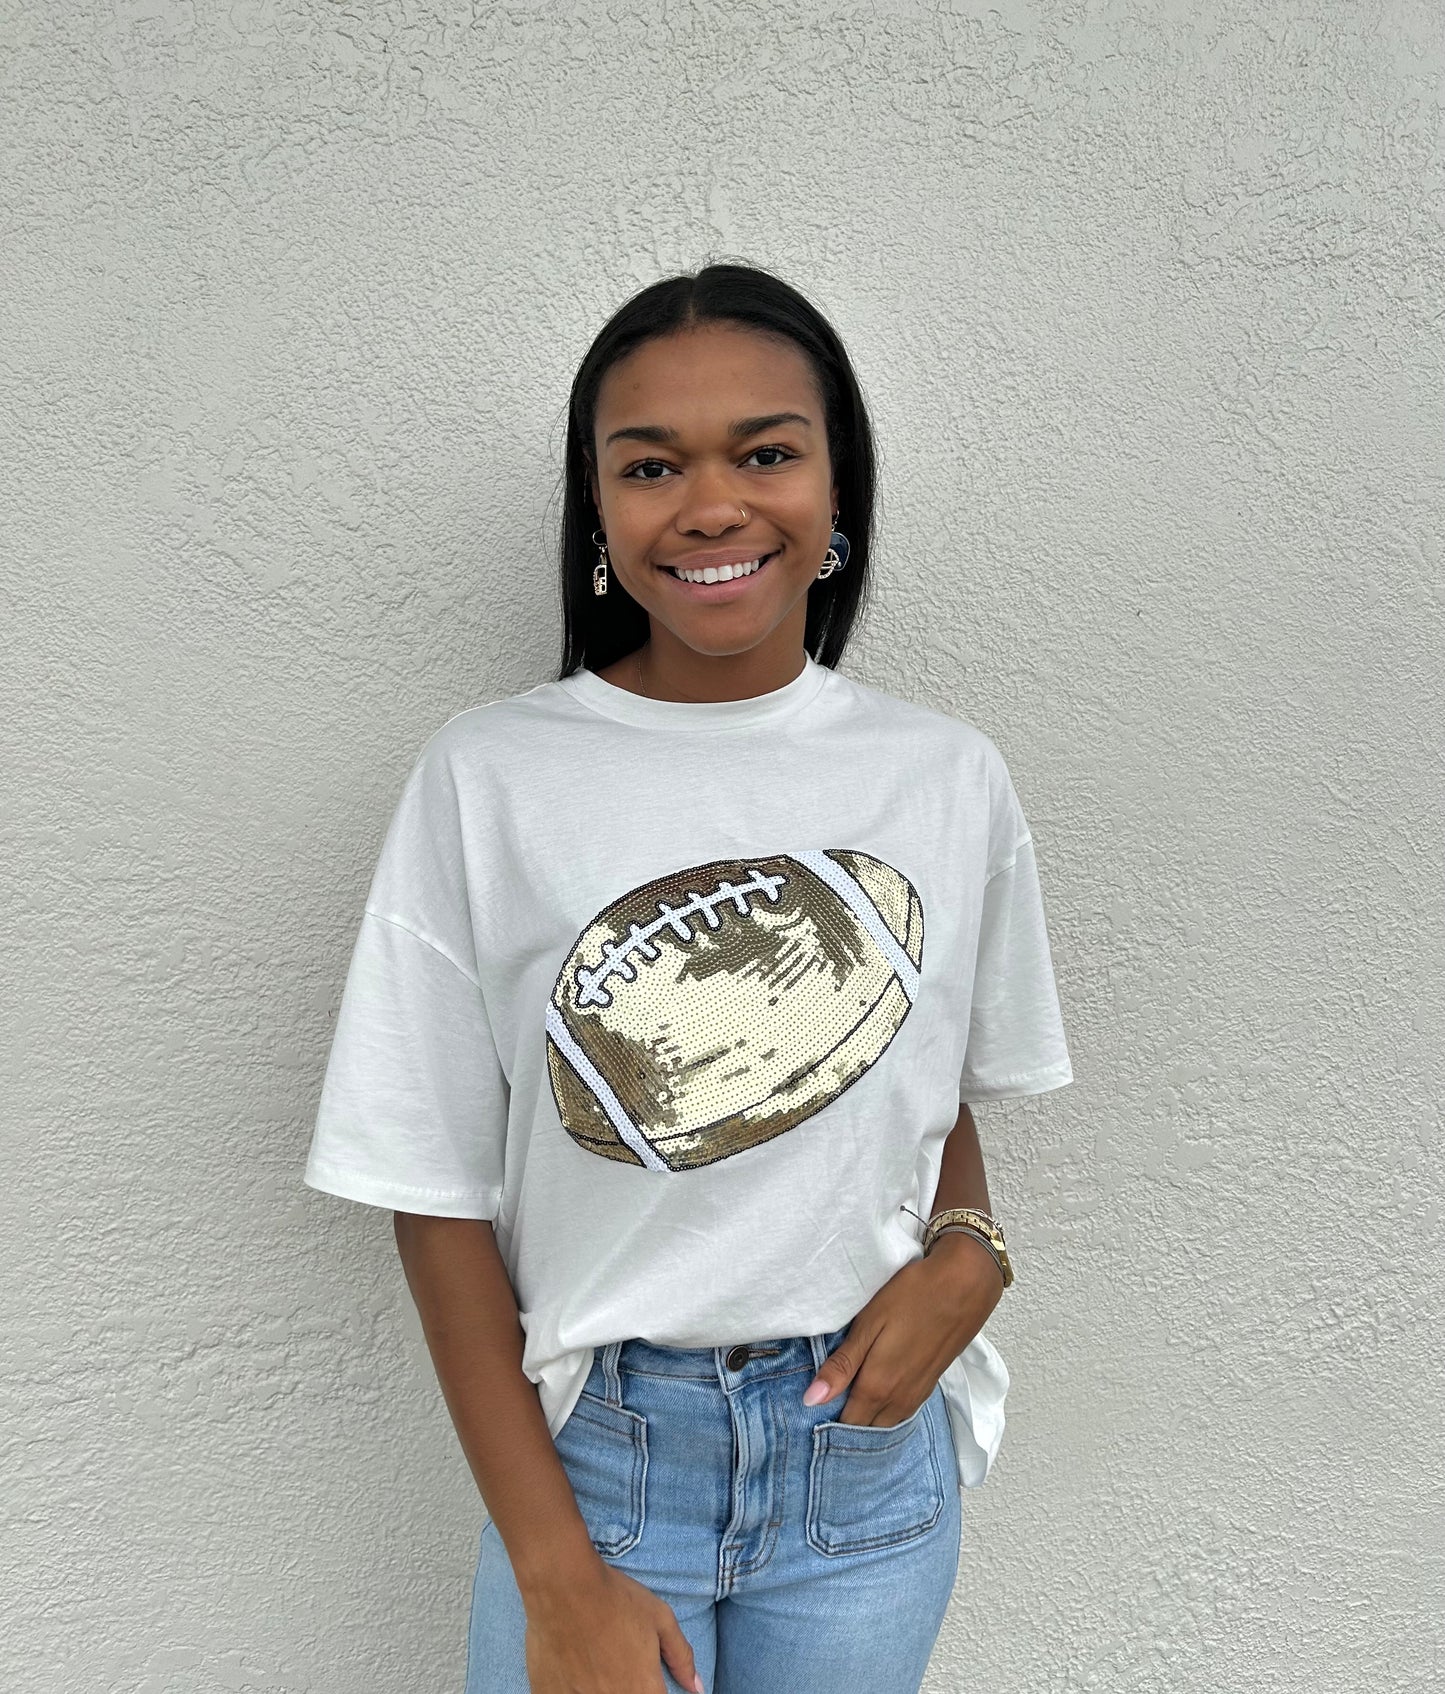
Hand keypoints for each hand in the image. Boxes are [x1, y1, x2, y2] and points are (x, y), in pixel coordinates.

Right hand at [524, 1556, 704, 1692]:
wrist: (563, 1586)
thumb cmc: (615, 1598)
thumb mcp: (660, 1618)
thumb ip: (681, 1656)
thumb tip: (697, 1688)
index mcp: (643, 1689)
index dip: (653, 1691)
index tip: (646, 1679)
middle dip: (628, 1688)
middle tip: (619, 1666)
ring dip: (602, 1688)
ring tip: (598, 1667)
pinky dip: (574, 1689)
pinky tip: (575, 1674)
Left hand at [802, 1232, 1004, 1425]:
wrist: (964, 1286)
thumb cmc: (912, 1297)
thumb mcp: (869, 1323)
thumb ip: (842, 1365)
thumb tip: (811, 1400)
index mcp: (878, 1387)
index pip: (846, 1425)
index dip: (825, 1423)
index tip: (809, 1411)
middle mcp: (898, 1401)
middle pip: (865, 1429)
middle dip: (844, 1425)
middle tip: (824, 1405)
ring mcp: (917, 1395)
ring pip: (884, 1424)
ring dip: (866, 1420)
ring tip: (846, 1401)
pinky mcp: (929, 1385)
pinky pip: (900, 1413)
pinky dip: (884, 1412)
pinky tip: (875, 1395)